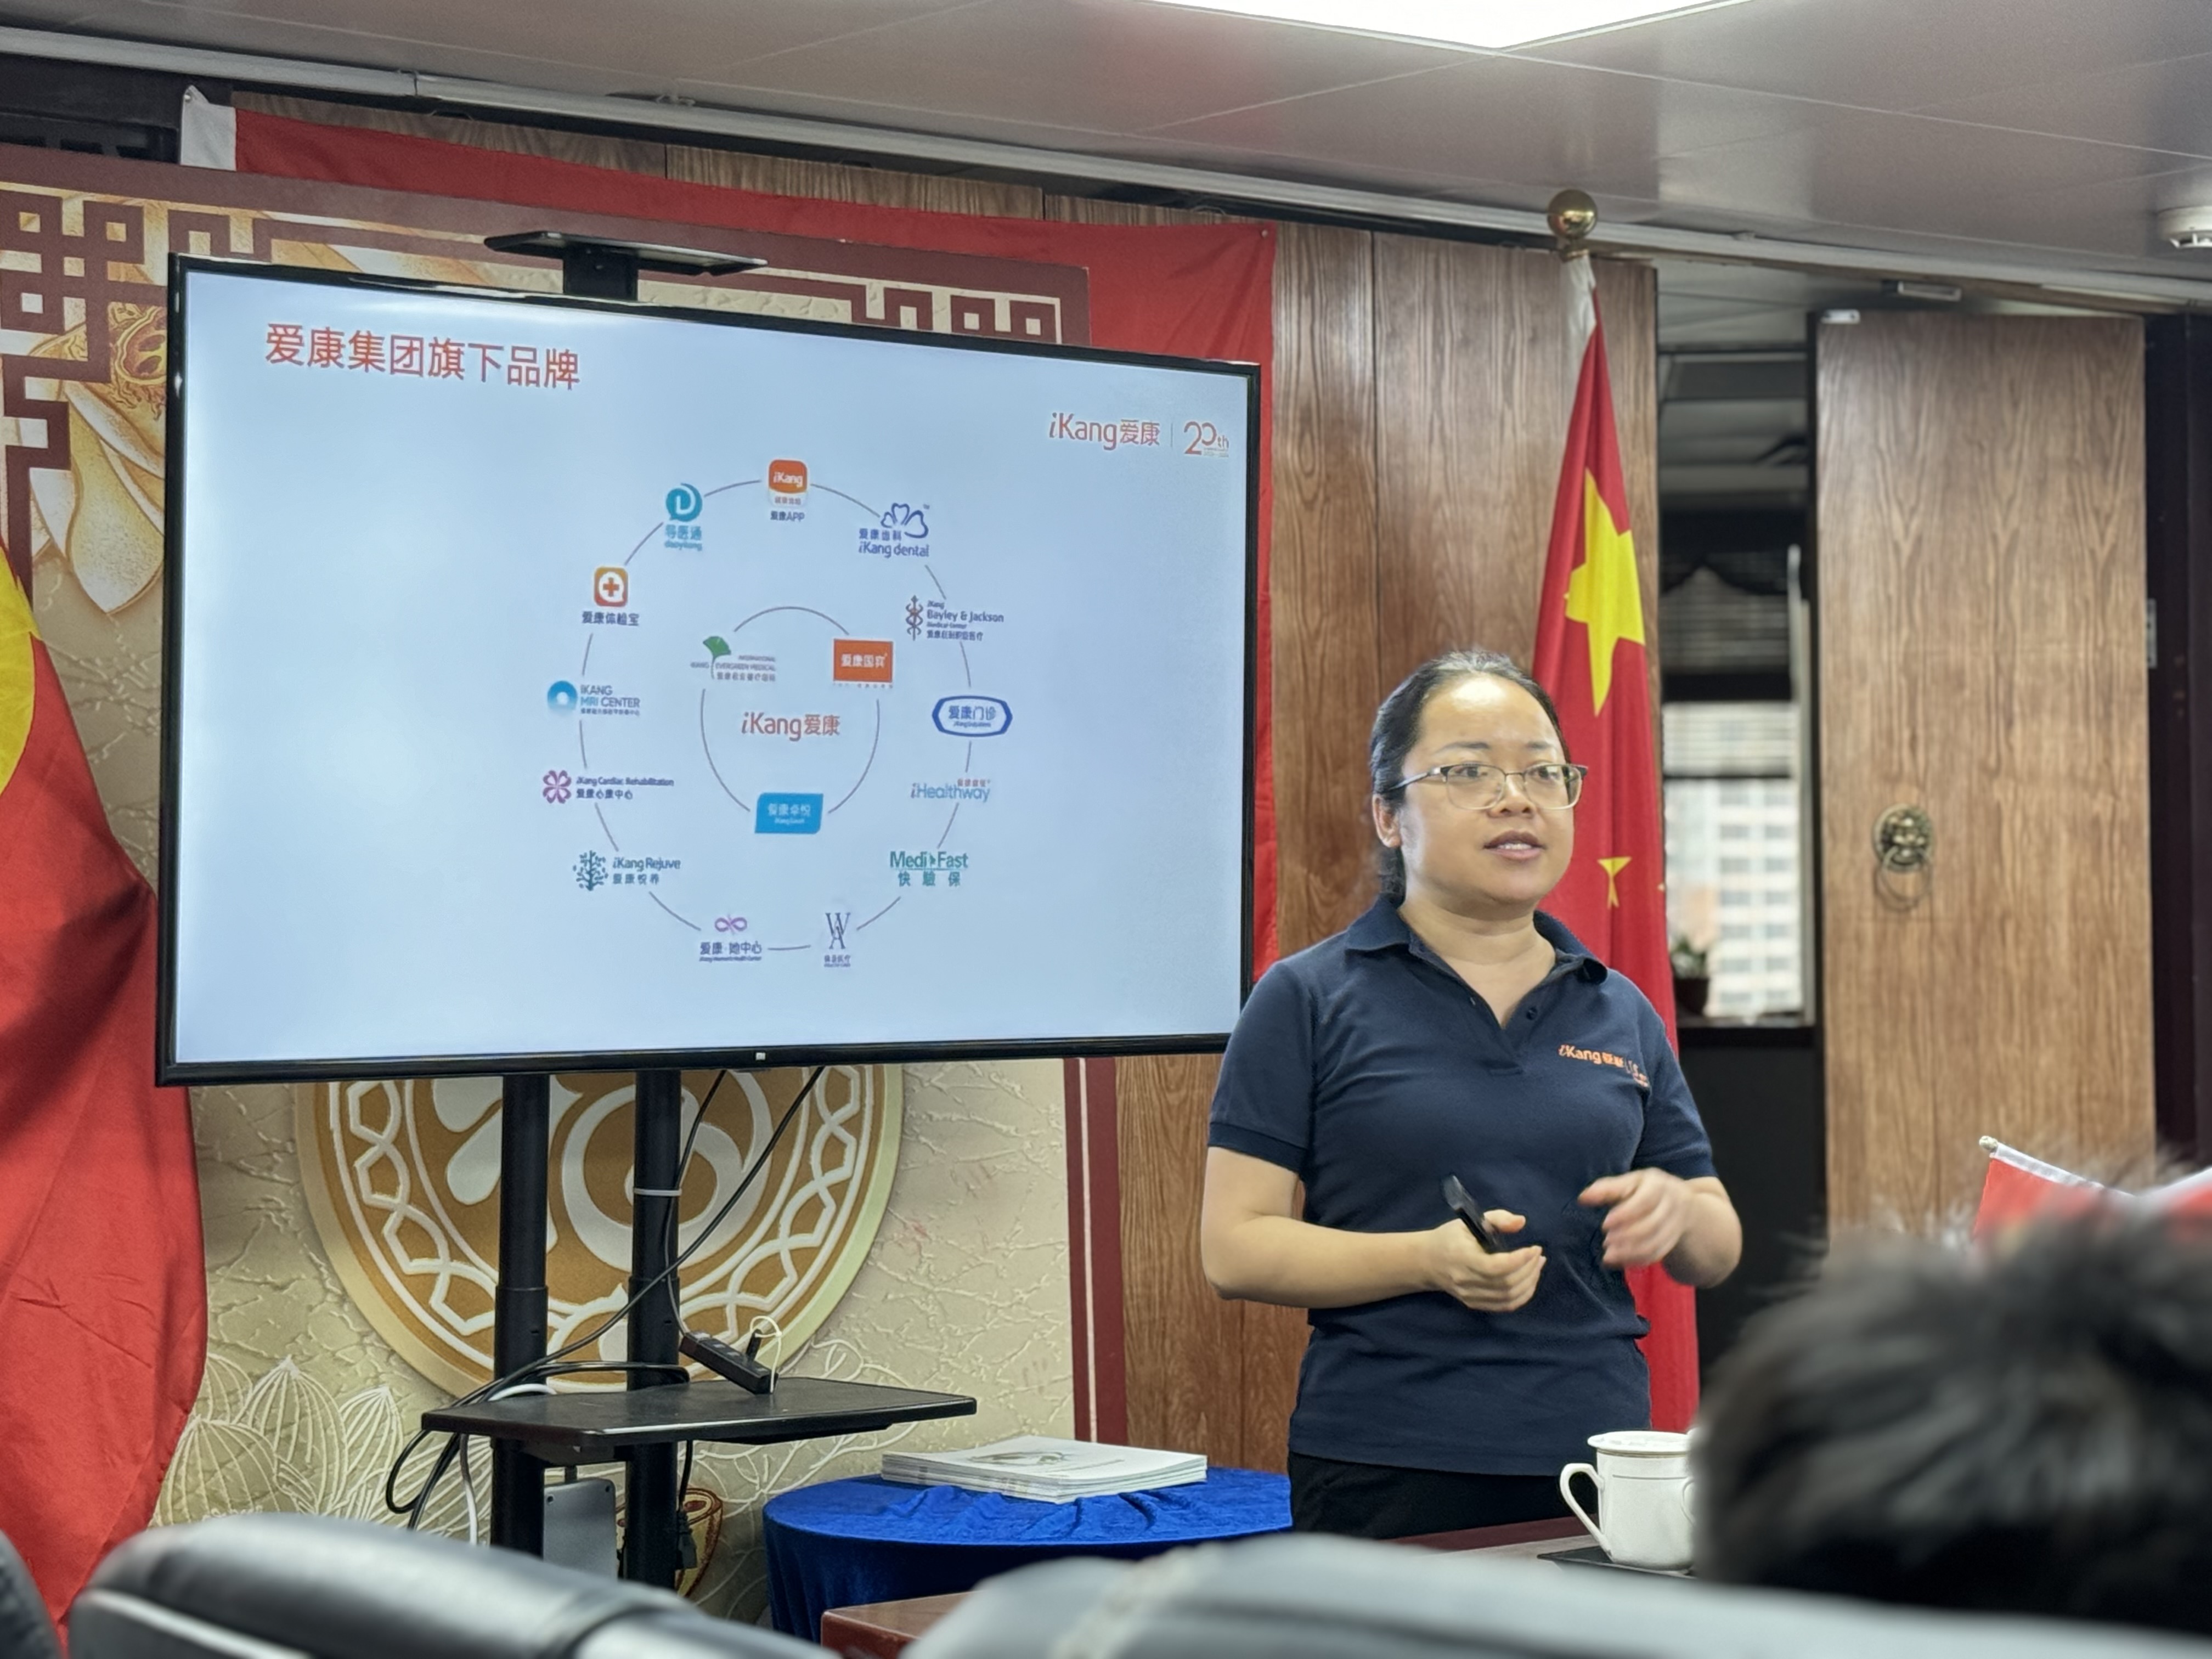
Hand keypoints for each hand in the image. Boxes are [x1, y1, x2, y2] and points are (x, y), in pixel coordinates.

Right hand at [1423, 1213, 1543, 1311]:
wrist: (1427, 1261)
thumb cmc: (1450, 1238)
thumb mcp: (1470, 1221)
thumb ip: (1497, 1219)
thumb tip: (1521, 1222)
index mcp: (1462, 1257)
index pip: (1496, 1267)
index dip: (1520, 1260)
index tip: (1534, 1248)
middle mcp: (1465, 1281)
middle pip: (1506, 1283)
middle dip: (1529, 1269)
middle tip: (1538, 1256)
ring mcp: (1469, 1296)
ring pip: (1508, 1297)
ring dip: (1529, 1283)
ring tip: (1537, 1266)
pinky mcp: (1474, 1304)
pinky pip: (1505, 1306)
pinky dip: (1523, 1295)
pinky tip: (1529, 1281)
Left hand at [1579, 1168, 1693, 1268]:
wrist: (1679, 1201)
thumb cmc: (1643, 1189)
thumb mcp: (1628, 1183)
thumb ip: (1606, 1189)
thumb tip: (1582, 1198)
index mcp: (1658, 1186)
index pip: (1644, 1202)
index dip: (1624, 1214)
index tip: (1604, 1225)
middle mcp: (1671, 1205)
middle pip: (1651, 1225)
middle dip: (1626, 1236)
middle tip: (1606, 1241)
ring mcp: (1675, 1225)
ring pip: (1655, 1244)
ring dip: (1630, 1252)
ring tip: (1608, 1255)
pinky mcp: (1672, 1241)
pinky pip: (1657, 1255)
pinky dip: (1636, 1260)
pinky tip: (1618, 1261)